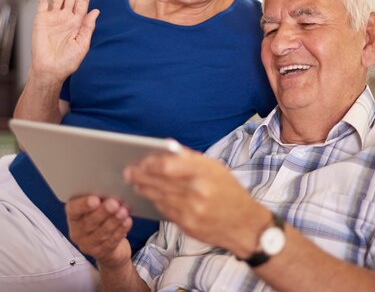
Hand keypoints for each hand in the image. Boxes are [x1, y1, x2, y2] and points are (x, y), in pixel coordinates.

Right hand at [31, 0, 99, 84]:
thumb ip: (88, 27)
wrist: (50, 70)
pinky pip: (43, 2)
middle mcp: (66, 17)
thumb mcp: (82, 44)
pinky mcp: (41, 19)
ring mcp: (54, 17)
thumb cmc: (68, 61)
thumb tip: (96, 11)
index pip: (83, 0)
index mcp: (78, 22)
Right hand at [66, 195, 132, 267]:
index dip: (83, 205)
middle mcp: (77, 231)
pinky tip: (127, 222)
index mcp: (73, 216)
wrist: (108, 245)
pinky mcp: (100, 253)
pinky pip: (111, 241)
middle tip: (114, 203)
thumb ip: (100, 199)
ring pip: (101, 232)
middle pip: (89, 222)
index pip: (73, 209)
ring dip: (114, 221)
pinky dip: (120, 230)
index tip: (95, 200)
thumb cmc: (102, 218)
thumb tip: (111, 187)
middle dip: (103, 212)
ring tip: (123, 211)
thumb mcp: (97, 207)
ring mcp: (87, 244)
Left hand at [124, 149, 268, 257]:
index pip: (169, 165)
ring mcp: (192, 210)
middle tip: (129, 171)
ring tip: (134, 182)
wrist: (245, 226)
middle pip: (160, 182)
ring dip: (143, 189)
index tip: (141, 160)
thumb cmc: (230, 192)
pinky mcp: (188, 225)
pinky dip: (155, 202)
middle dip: (141, 176)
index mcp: (206, 172)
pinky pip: (164, 211)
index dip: (151, 163)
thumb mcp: (216, 169)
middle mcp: (198, 191)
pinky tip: (149, 196)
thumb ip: (191, 159)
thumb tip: (167, 148)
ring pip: (158, 197)